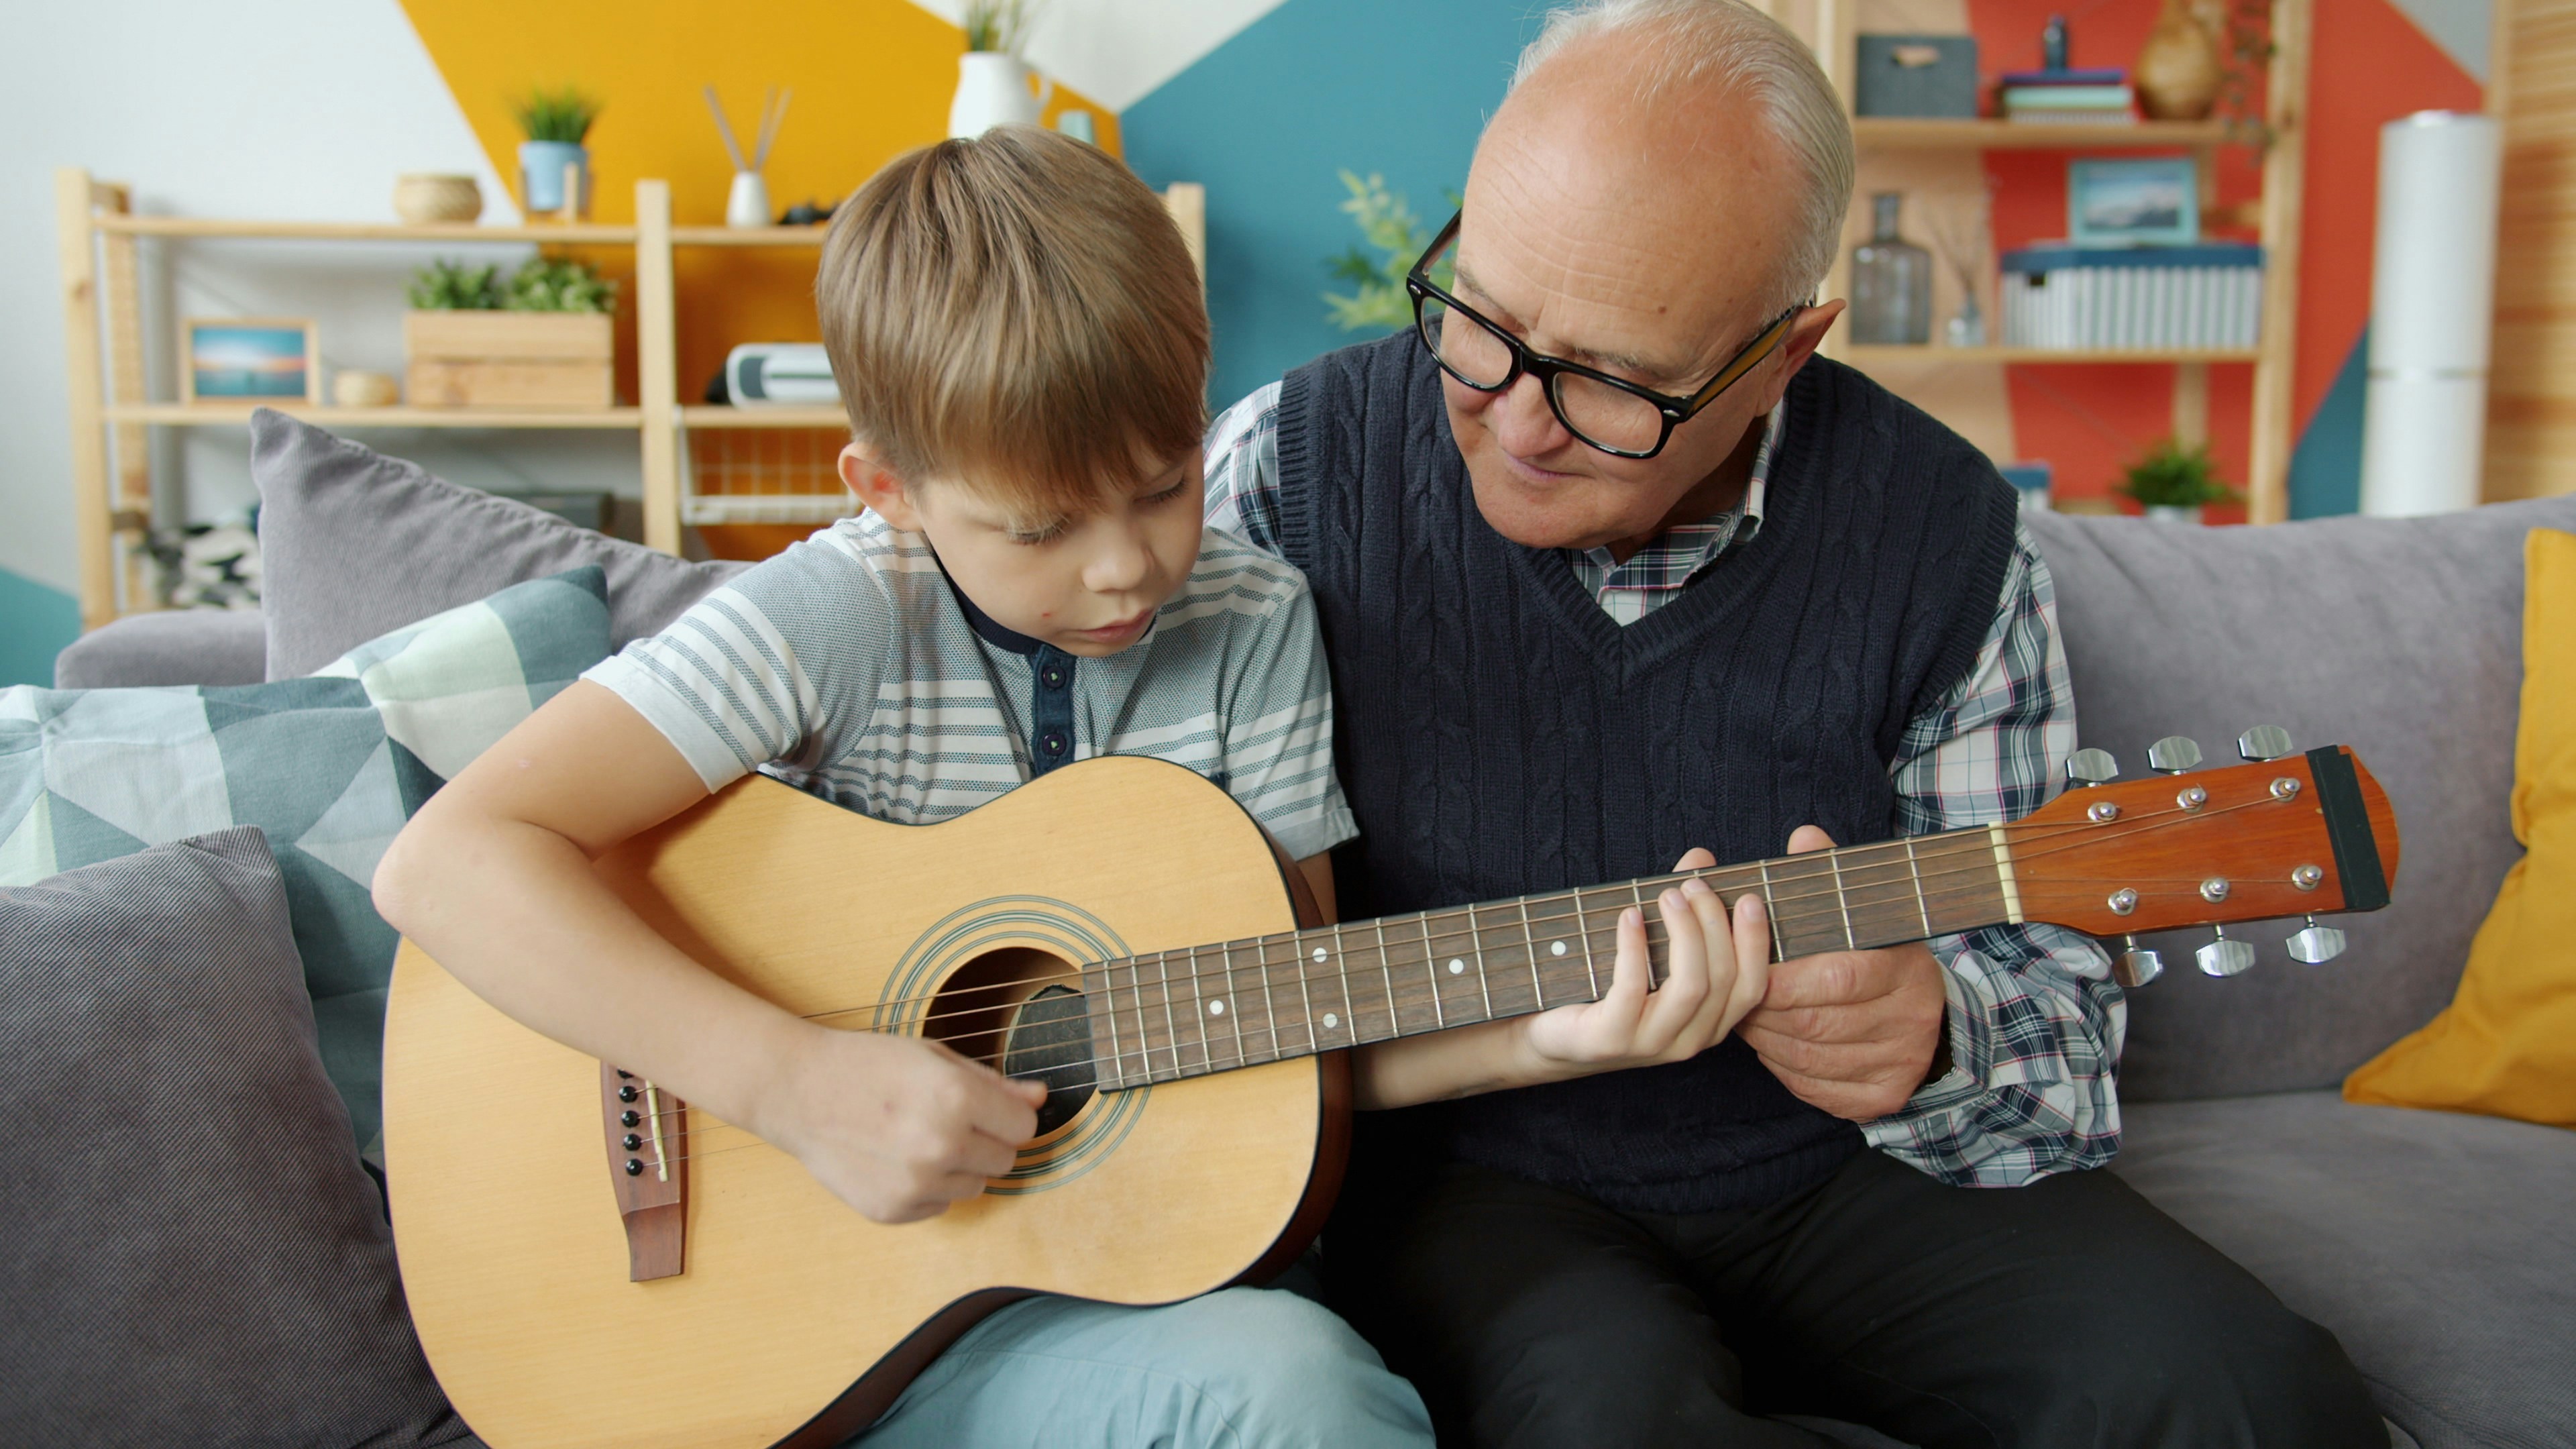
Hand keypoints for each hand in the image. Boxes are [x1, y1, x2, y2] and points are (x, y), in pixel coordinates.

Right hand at [759, 1026, 1045, 1223]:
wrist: (798, 1092)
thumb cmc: (868, 1065)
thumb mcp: (935, 1058)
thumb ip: (994, 1084)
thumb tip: (1041, 1099)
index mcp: (956, 1099)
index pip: (1024, 1128)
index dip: (1008, 1115)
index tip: (987, 1108)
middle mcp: (940, 1146)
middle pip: (1005, 1161)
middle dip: (986, 1141)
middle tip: (946, 1119)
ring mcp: (915, 1184)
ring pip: (975, 1187)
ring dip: (958, 1166)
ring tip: (916, 1137)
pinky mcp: (893, 1211)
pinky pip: (938, 1206)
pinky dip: (927, 1188)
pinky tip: (895, 1159)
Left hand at [1515, 848, 1771, 1081]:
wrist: (1556, 1038)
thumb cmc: (1612, 989)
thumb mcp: (1654, 950)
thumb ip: (1683, 908)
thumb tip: (1700, 857)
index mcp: (1711, 1023)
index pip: (1752, 986)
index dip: (1755, 942)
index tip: (1749, 898)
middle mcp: (1690, 1040)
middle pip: (1722, 978)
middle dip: (1714, 924)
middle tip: (1693, 885)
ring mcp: (1652, 1044)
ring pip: (1690, 986)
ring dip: (1685, 932)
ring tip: (1669, 895)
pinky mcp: (1613, 1039)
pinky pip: (1633, 989)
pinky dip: (1634, 947)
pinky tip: (1630, 916)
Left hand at [1738, 825, 1949, 1120]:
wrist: (1932, 1020)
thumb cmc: (1879, 958)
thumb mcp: (1865, 913)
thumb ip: (1830, 877)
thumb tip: (1804, 837)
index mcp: (1906, 971)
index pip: (1838, 977)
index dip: (1786, 978)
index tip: (1752, 969)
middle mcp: (1909, 1022)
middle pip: (1818, 1021)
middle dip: (1766, 1009)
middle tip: (1737, 995)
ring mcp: (1898, 1064)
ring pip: (1810, 1056)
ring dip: (1767, 1038)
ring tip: (1746, 1015)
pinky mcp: (1881, 1098)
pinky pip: (1815, 1086)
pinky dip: (1784, 1067)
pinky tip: (1772, 1044)